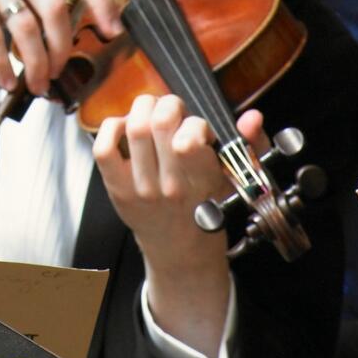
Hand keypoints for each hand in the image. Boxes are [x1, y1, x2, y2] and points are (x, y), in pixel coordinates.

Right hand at [0, 0, 121, 93]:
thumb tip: (73, 36)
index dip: (101, 1)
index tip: (111, 31)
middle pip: (55, 5)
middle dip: (62, 47)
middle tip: (60, 72)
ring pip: (26, 24)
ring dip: (36, 62)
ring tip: (37, 84)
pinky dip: (2, 64)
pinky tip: (6, 80)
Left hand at [93, 94, 255, 357]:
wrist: (180, 252)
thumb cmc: (207, 211)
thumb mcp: (234, 180)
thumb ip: (249, 145)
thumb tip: (252, 118)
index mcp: (202, 182)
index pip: (190, 139)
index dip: (193, 122)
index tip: (195, 126)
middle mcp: (170, 186)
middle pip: (159, 123)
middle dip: (167, 104)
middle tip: (171, 108)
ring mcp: (140, 188)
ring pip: (134, 129)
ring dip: (142, 109)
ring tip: (150, 112)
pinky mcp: (117, 189)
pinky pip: (104, 148)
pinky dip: (111, 128)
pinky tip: (124, 127)